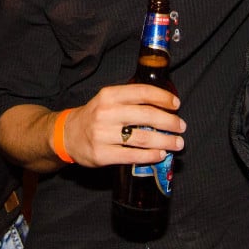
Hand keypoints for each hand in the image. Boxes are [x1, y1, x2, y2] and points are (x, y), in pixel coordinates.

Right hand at [63, 84, 184, 167]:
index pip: (142, 92)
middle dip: (169, 122)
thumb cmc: (94, 116)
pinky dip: (150, 156)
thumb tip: (164, 105)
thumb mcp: (107, 100)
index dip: (162, 97)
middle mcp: (106, 113)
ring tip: (177, 143)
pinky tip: (160, 155)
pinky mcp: (102, 154)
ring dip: (165, 141)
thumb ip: (130, 100)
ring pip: (142, 138)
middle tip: (181, 127)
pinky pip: (132, 156)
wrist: (66, 135)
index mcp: (109, 95)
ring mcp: (103, 135)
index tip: (176, 104)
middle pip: (146, 116)